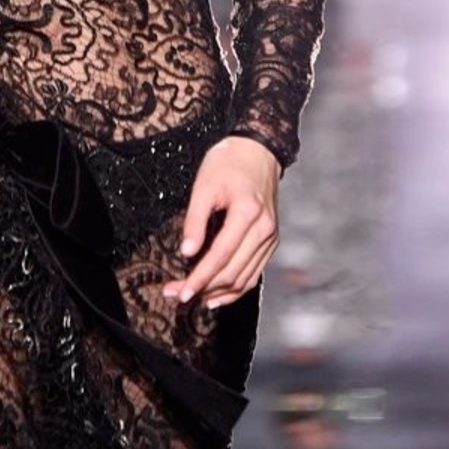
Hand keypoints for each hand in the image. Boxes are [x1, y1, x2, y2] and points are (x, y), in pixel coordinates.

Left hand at [163, 135, 279, 308]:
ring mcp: (270, 237)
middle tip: (178, 294)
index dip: (199, 278)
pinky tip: (218, 296)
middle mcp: (264, 229)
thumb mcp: (204, 185)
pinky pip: (254, 273)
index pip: (220, 256)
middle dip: (203, 287)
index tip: (181, 291)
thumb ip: (194, 220)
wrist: (257, 151)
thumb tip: (186, 252)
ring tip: (193, 297)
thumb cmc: (229, 162)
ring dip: (218, 292)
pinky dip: (236, 288)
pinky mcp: (270, 241)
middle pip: (232, 272)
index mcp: (248, 213)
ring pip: (244, 278)